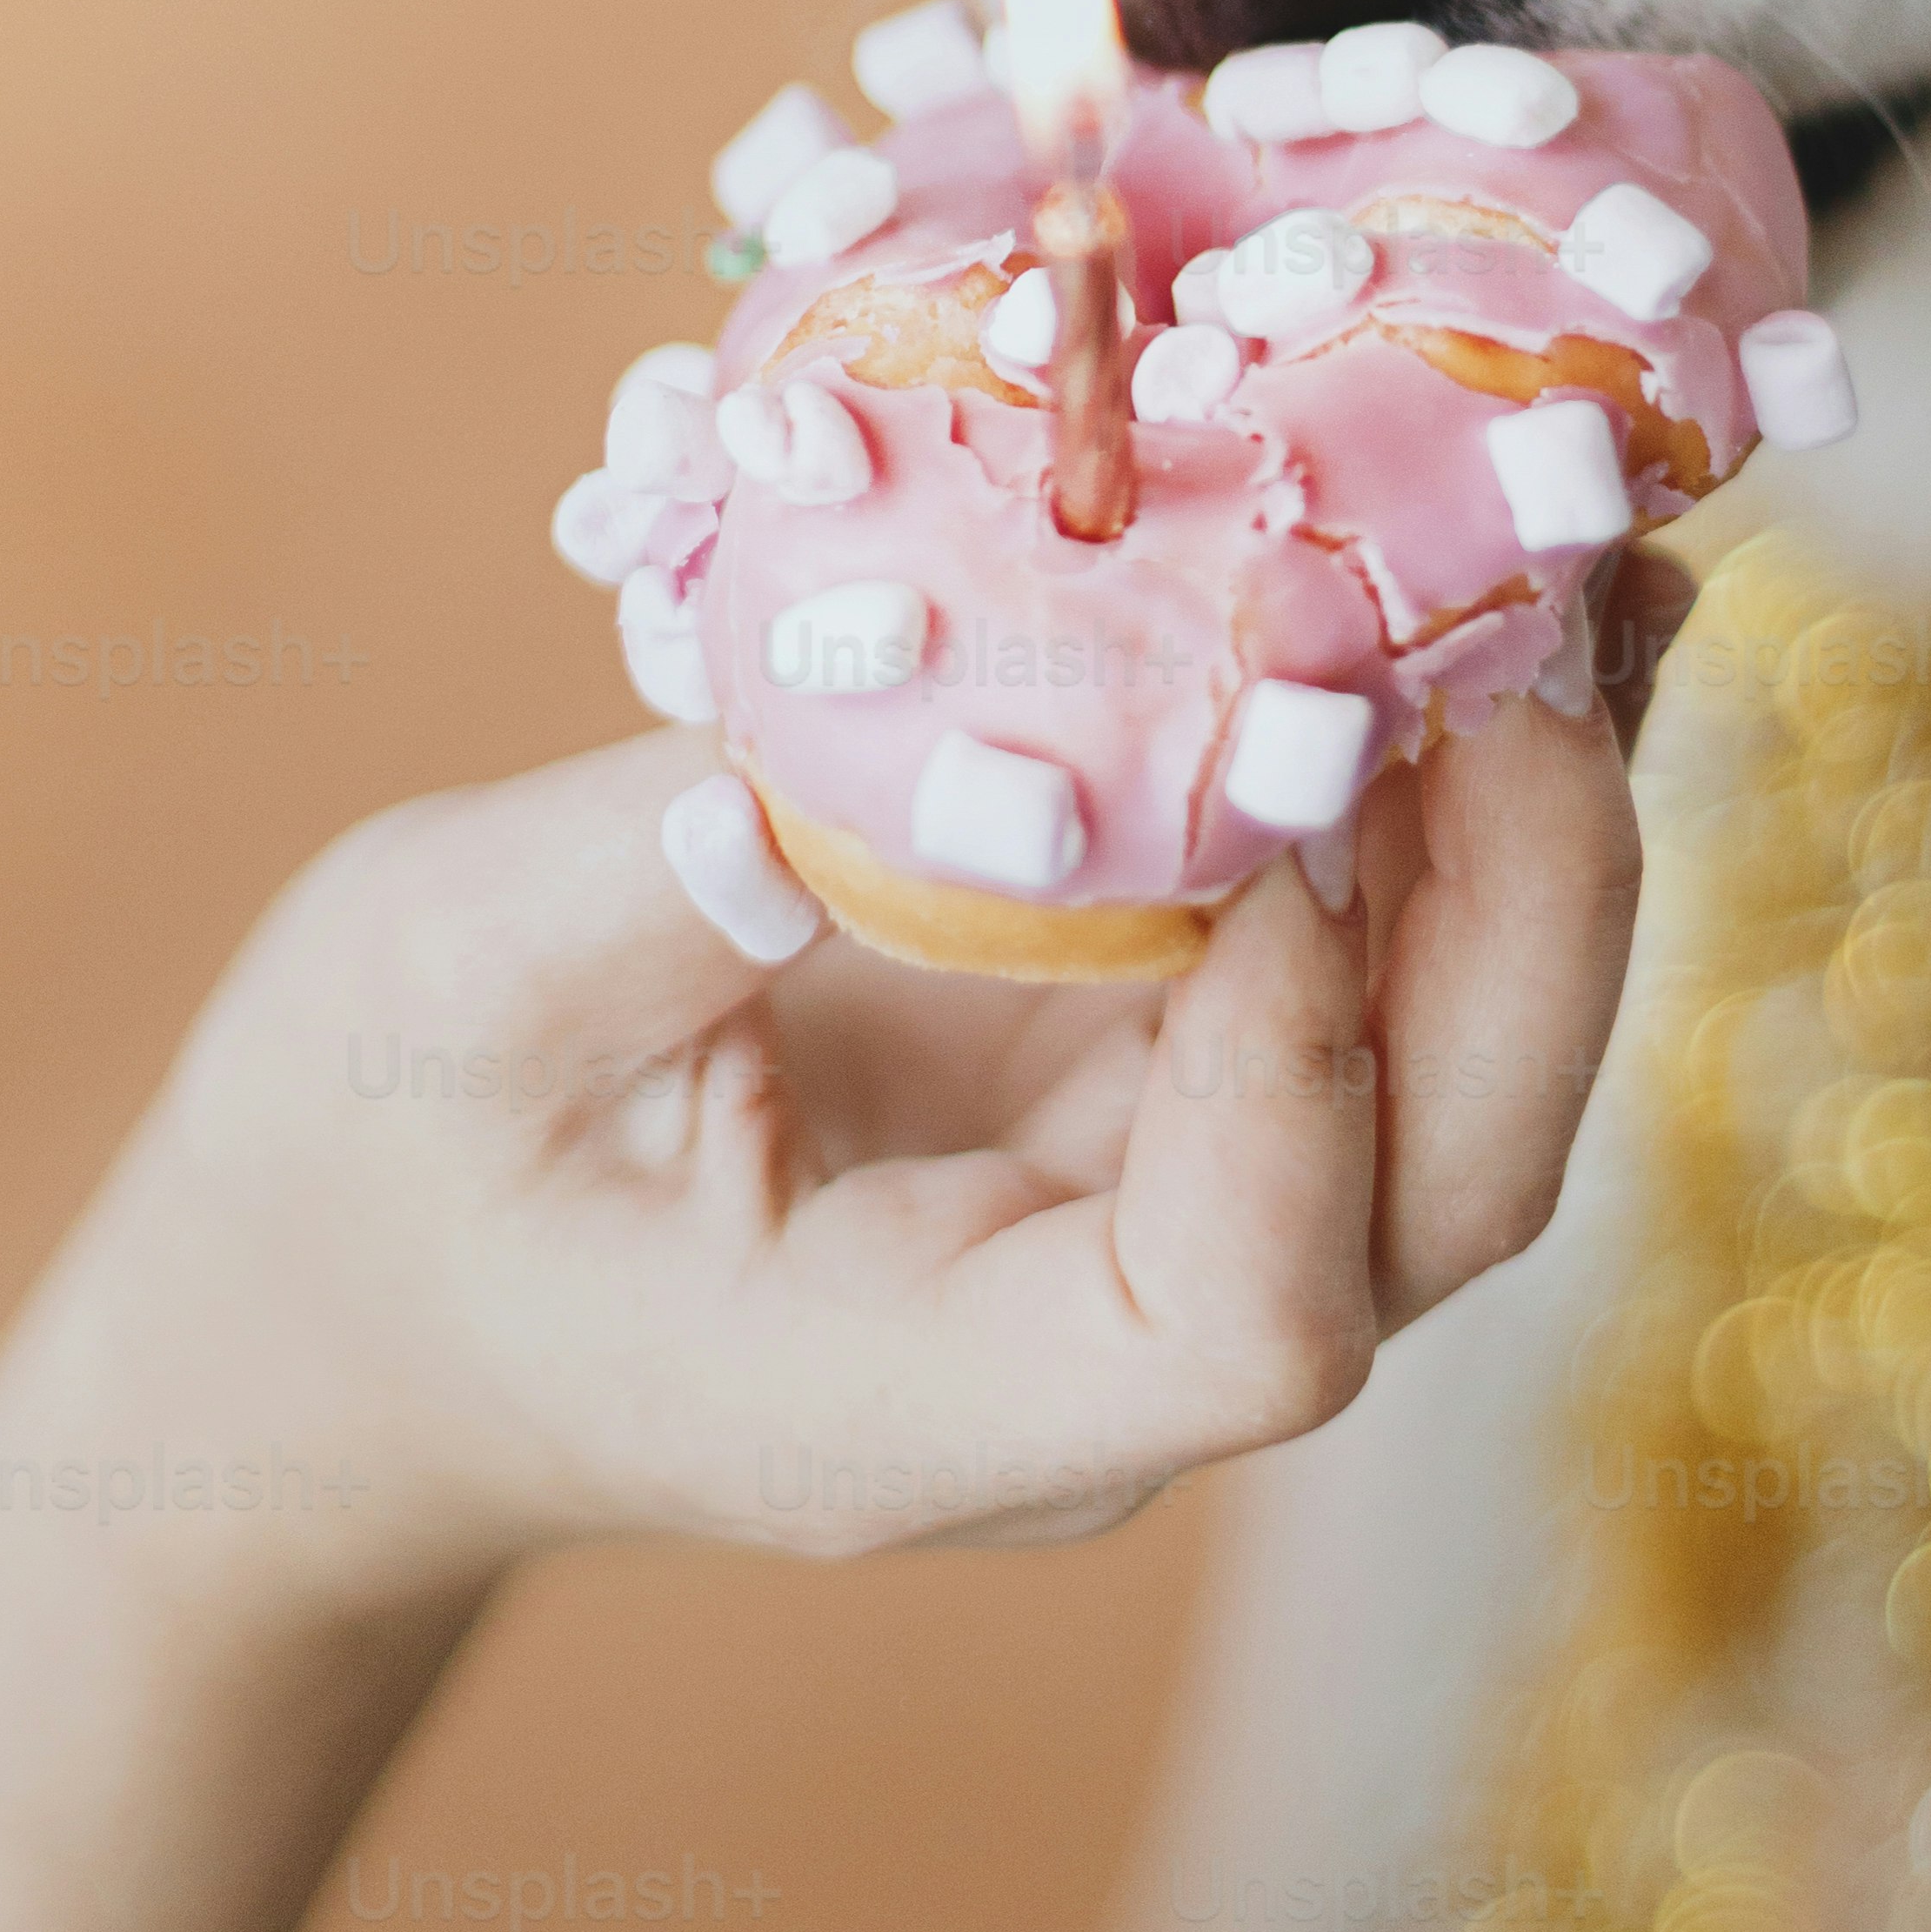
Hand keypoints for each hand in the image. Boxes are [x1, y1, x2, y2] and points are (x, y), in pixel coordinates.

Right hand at [42, 693, 1642, 1604]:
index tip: (1255, 807)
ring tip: (1574, 529)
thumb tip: (830, 740)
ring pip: (1457, 1061)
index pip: (1250, 1318)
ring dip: (1532, 808)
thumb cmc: (374, 1169)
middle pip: (1437, 1188)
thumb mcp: (437, 1007)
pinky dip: (1449, 770)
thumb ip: (634, 895)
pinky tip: (1492, 564)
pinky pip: (1371, 946)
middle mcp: (1111, 1343)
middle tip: (1526, 605)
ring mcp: (1160, 1208)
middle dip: (1528, 905)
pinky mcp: (1158, 1073)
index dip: (1303, 1068)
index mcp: (934, 1402)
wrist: (356, 1282)